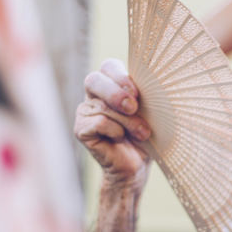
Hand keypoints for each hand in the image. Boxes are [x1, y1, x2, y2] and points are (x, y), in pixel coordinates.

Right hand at [75, 59, 152, 189]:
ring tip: (141, 133)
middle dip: (116, 93)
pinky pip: (99, 122)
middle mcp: (94, 94)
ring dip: (127, 121)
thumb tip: (151, 82)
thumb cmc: (145, 134)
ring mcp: (84, 111)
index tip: (136, 93)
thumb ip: (143, 94)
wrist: (137, 165)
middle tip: (133, 107)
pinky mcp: (80, 128)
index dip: (120, 76)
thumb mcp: (148, 111)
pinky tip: (119, 139)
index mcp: (111, 84)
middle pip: (94, 80)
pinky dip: (115, 131)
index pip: (108, 66)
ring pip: (102, 106)